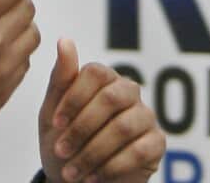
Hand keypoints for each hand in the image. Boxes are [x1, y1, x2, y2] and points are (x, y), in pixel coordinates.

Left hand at [38, 40, 165, 182]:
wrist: (74, 182)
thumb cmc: (63, 141)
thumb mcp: (52, 112)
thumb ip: (61, 78)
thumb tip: (64, 40)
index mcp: (104, 79)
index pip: (95, 73)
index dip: (74, 98)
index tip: (56, 123)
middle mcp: (128, 92)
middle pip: (111, 98)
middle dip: (81, 128)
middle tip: (61, 151)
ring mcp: (145, 116)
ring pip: (123, 127)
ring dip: (92, 153)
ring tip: (72, 173)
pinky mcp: (157, 143)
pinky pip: (139, 150)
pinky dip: (112, 166)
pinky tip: (94, 177)